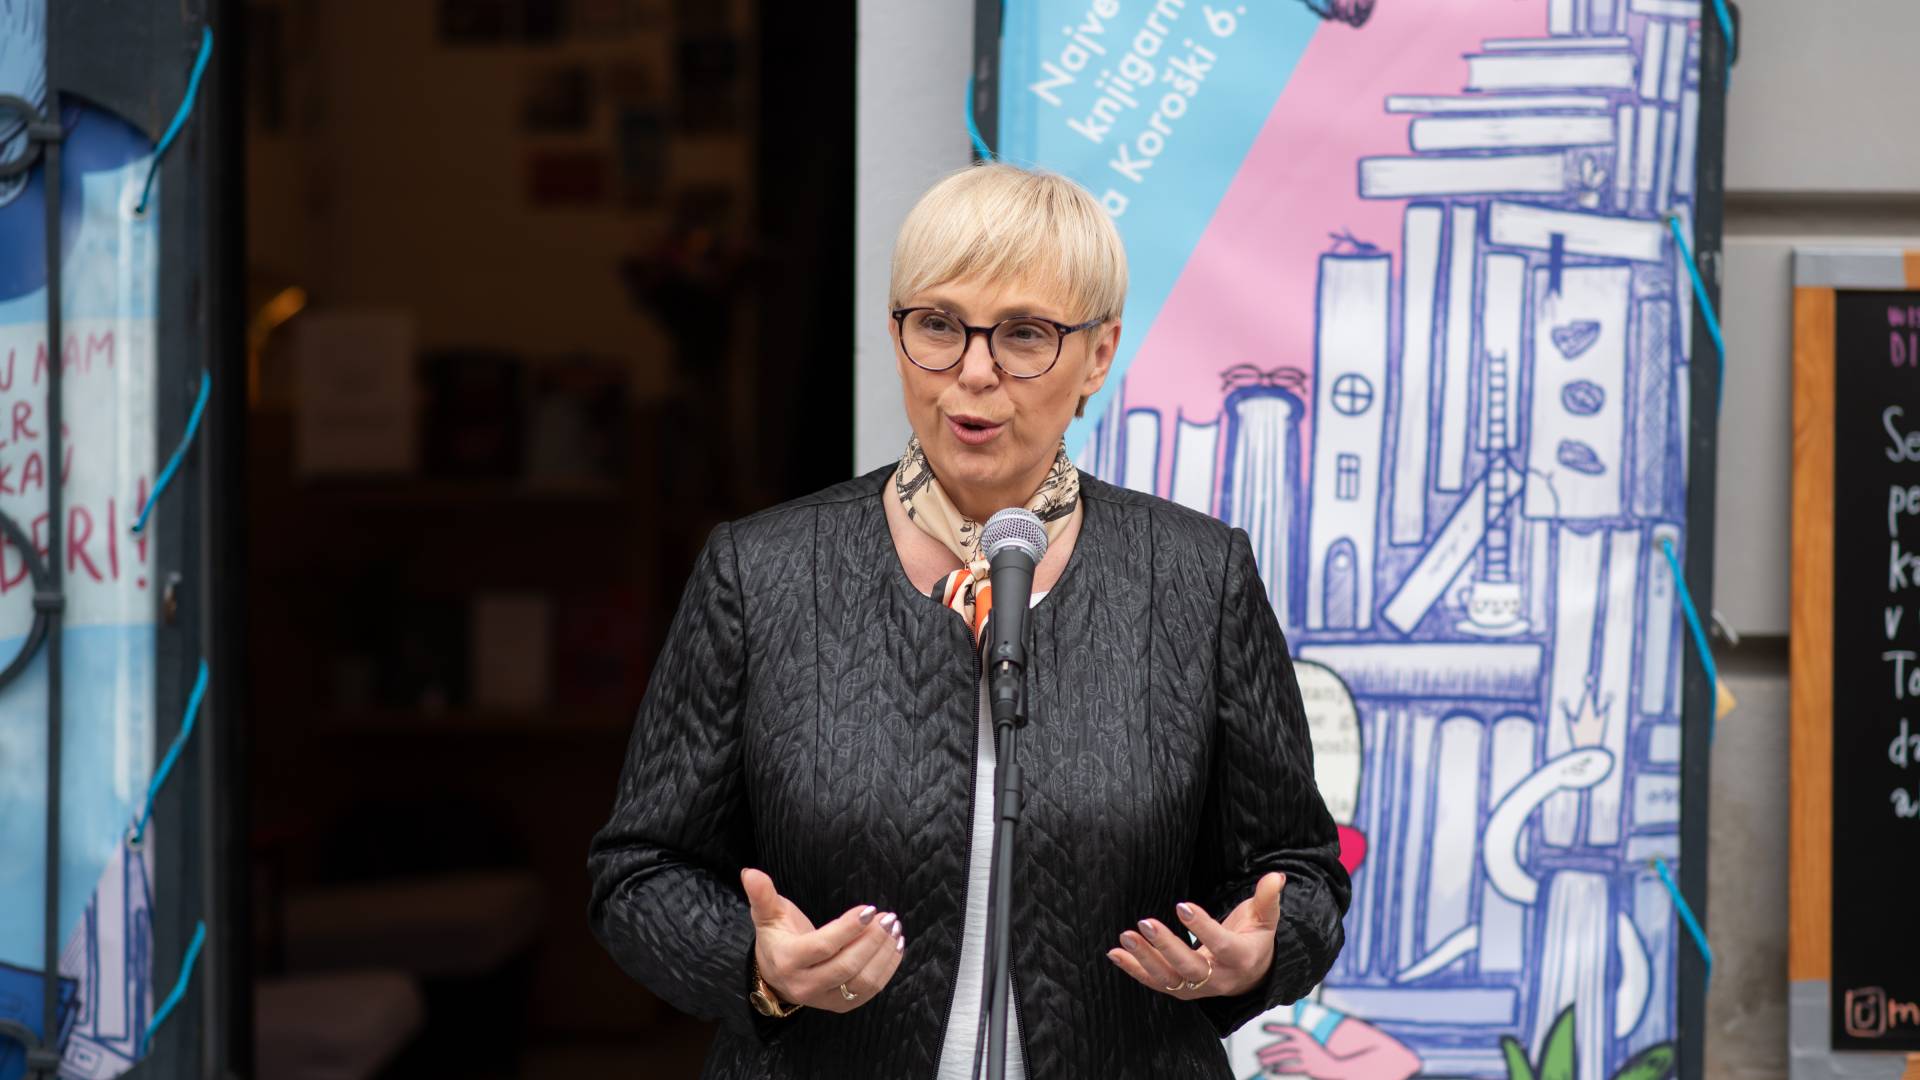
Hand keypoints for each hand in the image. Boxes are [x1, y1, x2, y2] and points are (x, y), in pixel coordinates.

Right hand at [742, 868, 903, 1012]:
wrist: (777, 974)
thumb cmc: (777, 937)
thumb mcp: (768, 915)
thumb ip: (762, 895)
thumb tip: (750, 873)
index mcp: (788, 961)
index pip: (823, 946)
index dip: (848, 928)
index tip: (869, 908)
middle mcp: (805, 985)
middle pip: (847, 966)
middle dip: (872, 940)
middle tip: (887, 917)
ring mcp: (824, 999)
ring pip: (862, 982)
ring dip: (883, 954)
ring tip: (894, 929)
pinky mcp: (841, 1005)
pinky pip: (870, 991)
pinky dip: (887, 968)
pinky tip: (895, 945)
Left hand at [1106, 872, 1284, 999]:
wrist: (1252, 975)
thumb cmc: (1255, 939)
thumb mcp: (1266, 918)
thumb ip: (1268, 898)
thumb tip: (1276, 876)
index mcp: (1240, 958)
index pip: (1220, 944)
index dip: (1202, 927)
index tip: (1181, 905)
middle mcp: (1218, 978)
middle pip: (1189, 968)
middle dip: (1166, 947)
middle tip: (1144, 923)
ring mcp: (1197, 988)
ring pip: (1168, 979)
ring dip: (1144, 959)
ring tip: (1125, 936)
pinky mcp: (1181, 990)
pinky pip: (1155, 983)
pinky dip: (1134, 969)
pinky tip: (1115, 953)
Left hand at [1256, 1024, 1342, 1077]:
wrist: (1335, 1067)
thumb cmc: (1316, 1055)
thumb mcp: (1306, 1044)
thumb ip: (1291, 1043)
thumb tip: (1272, 1048)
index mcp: (1305, 1036)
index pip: (1289, 1029)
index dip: (1276, 1027)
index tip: (1263, 1027)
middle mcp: (1306, 1045)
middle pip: (1284, 1046)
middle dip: (1269, 1050)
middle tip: (1257, 1054)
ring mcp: (1308, 1056)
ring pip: (1286, 1057)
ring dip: (1272, 1060)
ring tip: (1261, 1063)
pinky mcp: (1309, 1068)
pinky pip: (1292, 1069)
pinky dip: (1281, 1070)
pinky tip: (1272, 1071)